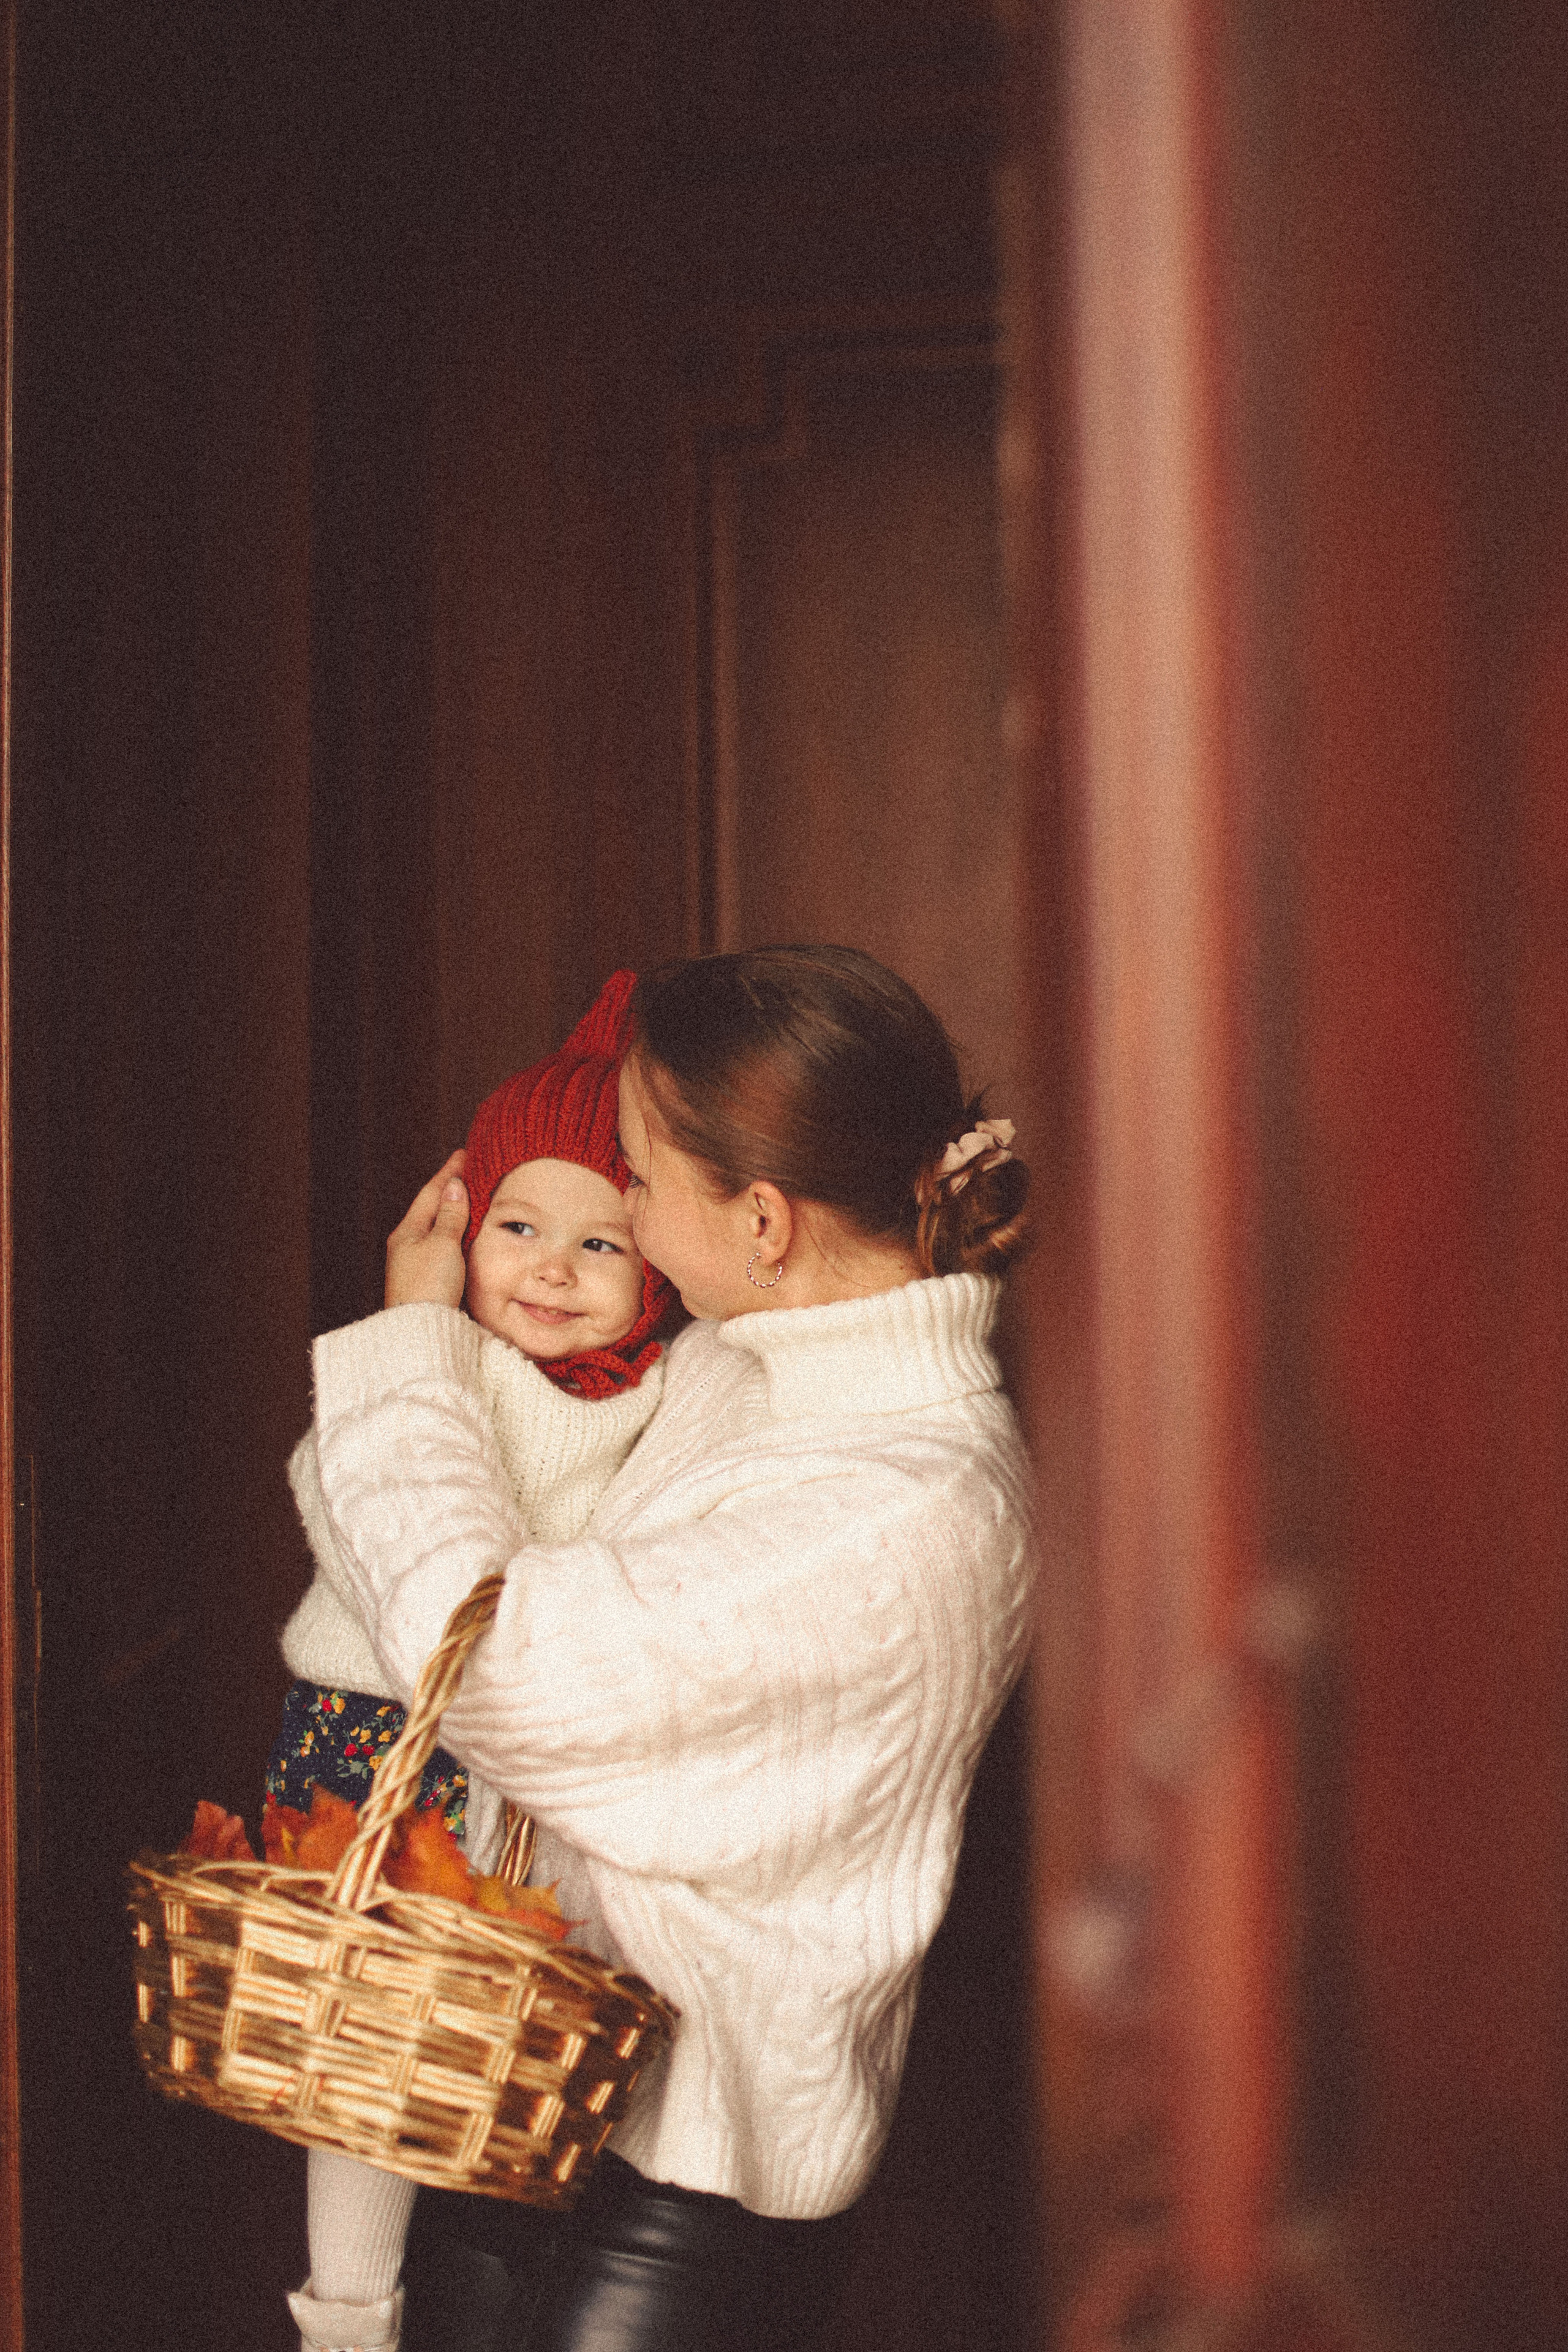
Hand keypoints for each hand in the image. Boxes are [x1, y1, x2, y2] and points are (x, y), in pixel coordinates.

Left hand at [386, 1149, 469, 1309]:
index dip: (448, 1173)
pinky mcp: (428, 1283)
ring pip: (438, 1230)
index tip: (463, 1154)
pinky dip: (456, 1235)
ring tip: (471, 1198)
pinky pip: (444, 1248)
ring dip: (454, 1213)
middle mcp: (409, 1246)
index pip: (431, 1193)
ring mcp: (417, 1265)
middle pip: (432, 1210)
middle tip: (468, 1172)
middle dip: (450, 1190)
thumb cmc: (428, 1286)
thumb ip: (450, 1215)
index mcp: (407, 1232)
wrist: (420, 1332)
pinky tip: (467, 1237)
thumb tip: (453, 1187)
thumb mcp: (442, 1244)